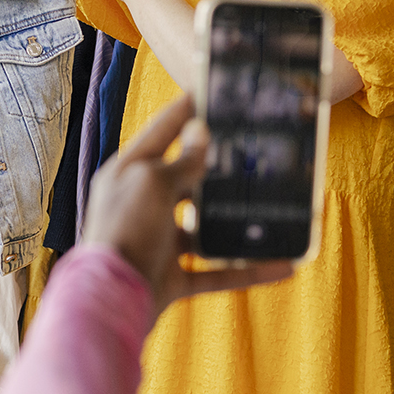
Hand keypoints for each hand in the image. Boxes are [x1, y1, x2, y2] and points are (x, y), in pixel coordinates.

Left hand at [83, 95, 292, 312]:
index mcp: (128, 175)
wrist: (110, 303)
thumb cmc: (125, 233)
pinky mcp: (171, 278)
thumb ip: (181, 162)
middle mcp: (141, 206)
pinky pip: (216, 273)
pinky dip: (247, 271)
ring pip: (202, 228)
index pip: (160, 132)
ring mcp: (157, 244)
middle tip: (250, 148)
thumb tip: (200, 133)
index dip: (185, 110)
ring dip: (233, 220)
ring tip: (269, 204)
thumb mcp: (152, 185)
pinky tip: (282, 266)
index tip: (211, 90)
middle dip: (215, 168)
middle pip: (183, 180)